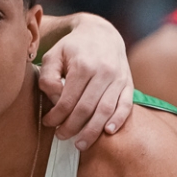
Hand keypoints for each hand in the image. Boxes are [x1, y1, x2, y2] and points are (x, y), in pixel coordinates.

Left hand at [38, 13, 133, 149]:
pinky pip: (126, 105)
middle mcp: (104, 72)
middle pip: (87, 109)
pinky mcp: (128, 82)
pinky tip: (109, 132)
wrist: (101, 33)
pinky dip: (119, 120)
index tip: (48, 123)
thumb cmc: (72, 47)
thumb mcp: (53, 55)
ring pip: (106, 110)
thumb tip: (54, 99)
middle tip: (61, 136)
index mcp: (83, 66)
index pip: (67, 100)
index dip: (56, 116)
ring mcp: (118, 78)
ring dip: (93, 130)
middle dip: (72, 127)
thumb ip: (48, 77)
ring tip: (80, 144)